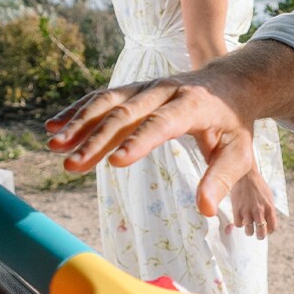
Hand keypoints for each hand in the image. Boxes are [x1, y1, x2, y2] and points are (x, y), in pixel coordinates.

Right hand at [46, 71, 253, 217]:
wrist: (231, 83)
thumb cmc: (235, 124)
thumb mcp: (239, 152)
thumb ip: (222, 179)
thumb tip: (205, 210)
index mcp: (194, 104)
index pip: (163, 122)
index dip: (139, 141)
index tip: (115, 163)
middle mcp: (166, 90)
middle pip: (127, 112)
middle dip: (97, 138)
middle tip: (71, 164)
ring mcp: (147, 87)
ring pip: (109, 101)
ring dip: (79, 122)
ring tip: (53, 146)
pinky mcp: (135, 90)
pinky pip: (103, 98)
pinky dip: (78, 111)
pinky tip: (54, 127)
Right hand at [228, 168, 279, 239]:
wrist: (246, 175)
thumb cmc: (258, 185)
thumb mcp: (268, 196)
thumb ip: (269, 209)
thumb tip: (268, 222)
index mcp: (269, 207)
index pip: (273, 227)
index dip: (270, 230)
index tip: (267, 229)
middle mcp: (259, 210)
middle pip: (261, 233)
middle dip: (260, 236)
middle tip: (258, 234)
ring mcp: (248, 211)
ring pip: (249, 232)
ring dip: (249, 231)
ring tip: (248, 227)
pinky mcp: (237, 209)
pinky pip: (238, 224)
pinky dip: (240, 224)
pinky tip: (241, 218)